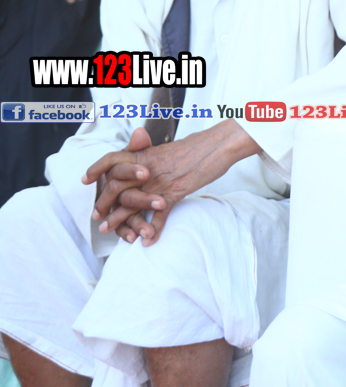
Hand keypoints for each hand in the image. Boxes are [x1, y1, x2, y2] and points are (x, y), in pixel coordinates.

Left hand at [84, 119, 261, 244]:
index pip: (112, 160)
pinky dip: (154, 230)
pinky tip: (148, 241)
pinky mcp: (174, 193)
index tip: (85, 180)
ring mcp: (159, 181)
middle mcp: (147, 168)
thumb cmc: (198, 146)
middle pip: (116, 187)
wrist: (218, 144)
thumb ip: (152, 155)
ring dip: (121, 221)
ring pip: (132, 204)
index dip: (96, 169)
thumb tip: (143, 158)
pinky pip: (159, 215)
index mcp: (145, 155)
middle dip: (104, 204)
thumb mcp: (170, 148)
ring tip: (115, 234)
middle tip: (98, 217)